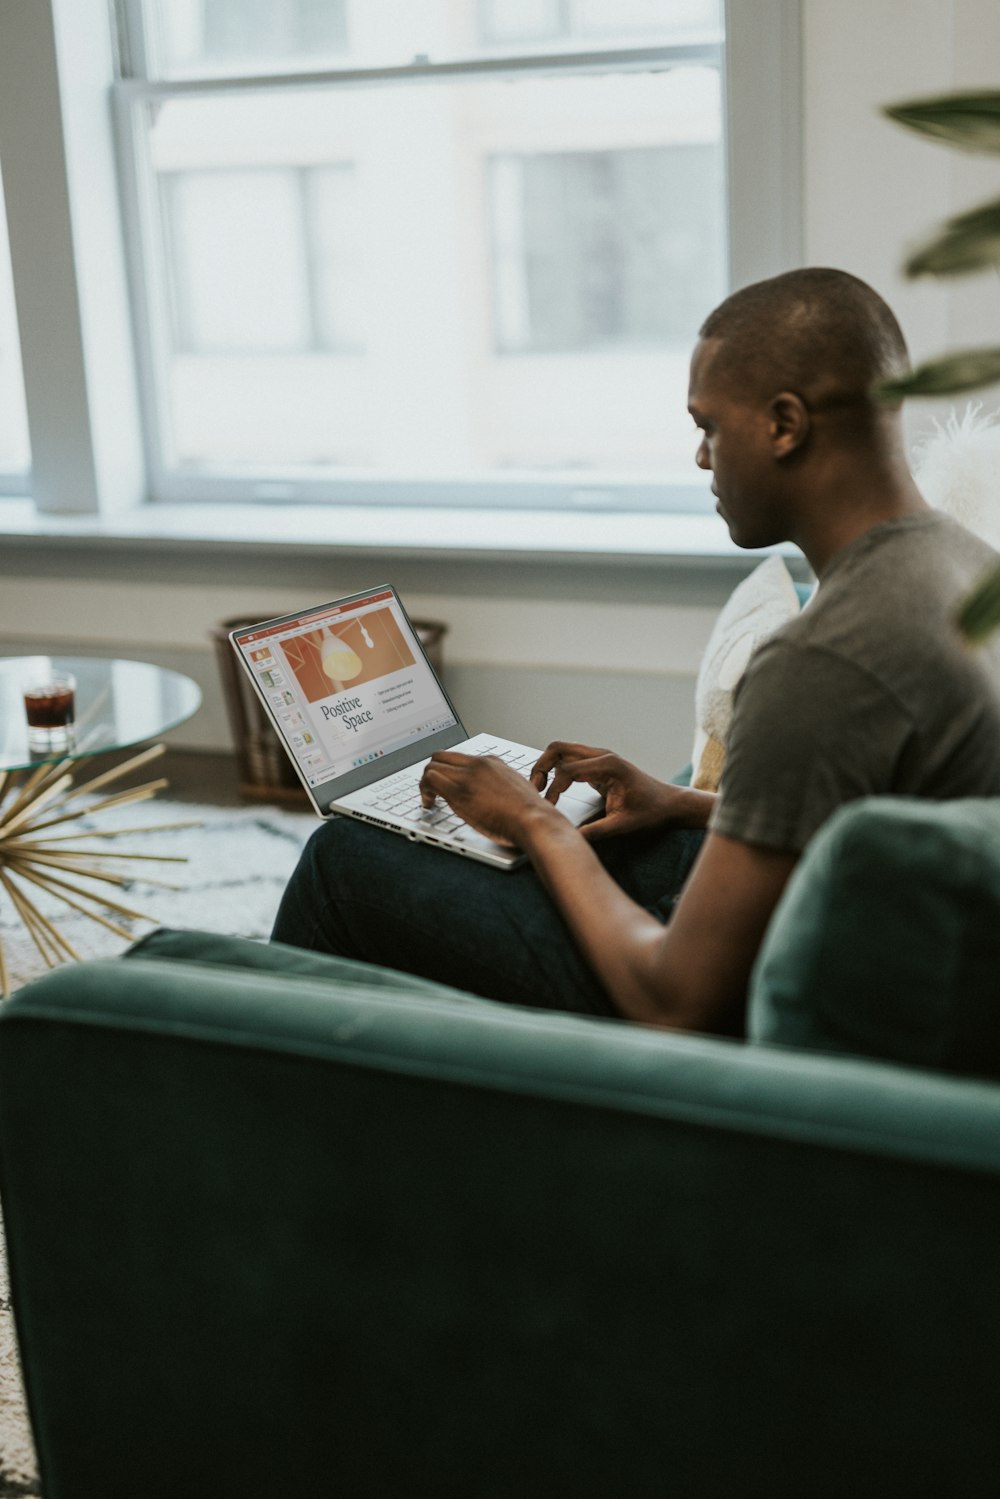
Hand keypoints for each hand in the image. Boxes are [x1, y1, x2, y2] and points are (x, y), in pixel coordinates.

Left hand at [419, 752, 558, 847]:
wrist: (534, 820)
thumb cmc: (530, 814)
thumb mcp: (517, 791)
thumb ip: (501, 788)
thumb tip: (493, 797)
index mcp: (492, 763)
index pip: (460, 758)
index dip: (448, 771)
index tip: (446, 784)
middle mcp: (479, 764)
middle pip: (442, 756)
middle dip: (432, 772)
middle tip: (432, 790)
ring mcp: (468, 776)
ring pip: (432, 765)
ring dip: (426, 783)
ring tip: (429, 799)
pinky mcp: (460, 791)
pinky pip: (431, 780)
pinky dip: (424, 790)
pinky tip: (430, 804)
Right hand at [531, 741, 701, 840]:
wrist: (669, 804)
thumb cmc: (651, 812)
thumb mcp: (624, 825)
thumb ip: (596, 832)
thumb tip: (571, 841)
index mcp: (608, 766)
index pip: (567, 770)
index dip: (552, 789)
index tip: (549, 808)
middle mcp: (602, 756)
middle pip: (558, 748)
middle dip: (541, 767)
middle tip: (534, 790)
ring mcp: (599, 758)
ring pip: (562, 752)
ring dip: (546, 767)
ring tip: (540, 791)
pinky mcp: (597, 765)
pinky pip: (570, 761)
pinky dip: (556, 772)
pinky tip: (553, 791)